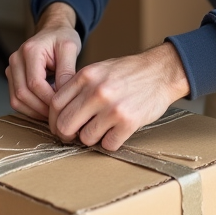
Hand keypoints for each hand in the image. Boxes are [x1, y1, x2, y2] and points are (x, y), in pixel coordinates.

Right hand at [5, 2, 80, 119]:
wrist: (53, 32)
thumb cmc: (62, 38)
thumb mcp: (70, 49)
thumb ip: (67, 71)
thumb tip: (64, 95)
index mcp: (30, 51)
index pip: (34, 83)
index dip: (49, 99)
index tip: (64, 106)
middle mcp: (16, 60)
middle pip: (22, 94)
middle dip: (41, 108)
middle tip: (60, 114)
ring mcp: (11, 70)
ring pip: (16, 100)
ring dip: (35, 111)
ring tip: (53, 114)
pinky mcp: (12, 79)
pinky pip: (16, 100)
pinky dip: (30, 109)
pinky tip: (45, 110)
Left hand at [49, 42, 190, 150]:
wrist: (161, 72)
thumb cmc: (129, 72)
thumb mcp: (99, 69)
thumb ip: (79, 87)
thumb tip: (59, 112)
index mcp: (86, 76)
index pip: (55, 104)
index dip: (54, 119)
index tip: (60, 126)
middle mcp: (97, 91)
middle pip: (65, 125)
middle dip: (68, 135)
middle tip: (76, 135)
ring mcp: (112, 108)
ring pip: (86, 138)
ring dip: (92, 139)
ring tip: (102, 129)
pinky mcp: (128, 122)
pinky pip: (108, 145)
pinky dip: (110, 143)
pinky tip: (116, 132)